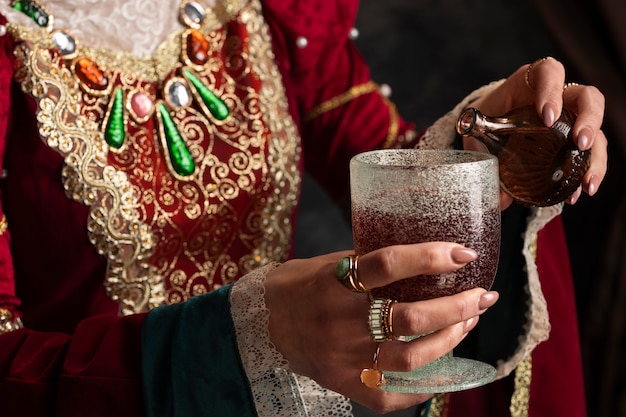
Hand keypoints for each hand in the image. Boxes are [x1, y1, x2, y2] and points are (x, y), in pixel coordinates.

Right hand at [264, 242, 498, 413]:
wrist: (261, 323)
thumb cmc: (299, 286)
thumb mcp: (330, 264)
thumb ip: (369, 265)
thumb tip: (420, 260)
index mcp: (334, 283)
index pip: (388, 264)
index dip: (431, 256)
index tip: (464, 253)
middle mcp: (339, 321)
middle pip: (411, 316)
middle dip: (458, 305)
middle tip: (482, 295)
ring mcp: (343, 357)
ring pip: (411, 355)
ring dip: (450, 338)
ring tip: (468, 321)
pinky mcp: (343, 382)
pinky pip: (391, 393)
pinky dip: (423, 384)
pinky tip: (444, 368)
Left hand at [467, 57, 607, 208]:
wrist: (484, 127)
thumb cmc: (484, 121)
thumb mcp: (477, 133)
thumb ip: (481, 154)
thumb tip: (498, 196)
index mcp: (530, 83)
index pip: (549, 72)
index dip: (552, 90)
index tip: (548, 117)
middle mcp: (557, 96)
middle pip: (587, 97)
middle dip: (589, 120)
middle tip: (580, 143)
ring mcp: (570, 117)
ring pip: (597, 127)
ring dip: (596, 155)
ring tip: (586, 181)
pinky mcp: (573, 138)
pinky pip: (591, 151)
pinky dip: (589, 171)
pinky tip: (580, 190)